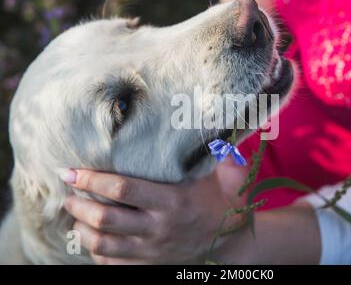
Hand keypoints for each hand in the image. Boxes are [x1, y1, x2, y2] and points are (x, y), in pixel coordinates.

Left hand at [62, 158, 247, 263]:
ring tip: (74, 214)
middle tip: (67, 193)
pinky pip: (112, 264)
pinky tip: (90, 236)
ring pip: (103, 244)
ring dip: (81, 228)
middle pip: (105, 218)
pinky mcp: (149, 264)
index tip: (71, 171)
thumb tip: (224, 137)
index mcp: (172, 203)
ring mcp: (151, 250)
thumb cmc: (226, 205)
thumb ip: (227, 158)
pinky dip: (95, 252)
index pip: (123, 190)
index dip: (93, 180)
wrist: (231, 244)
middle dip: (78, 204)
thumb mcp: (232, 179)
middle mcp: (157, 228)